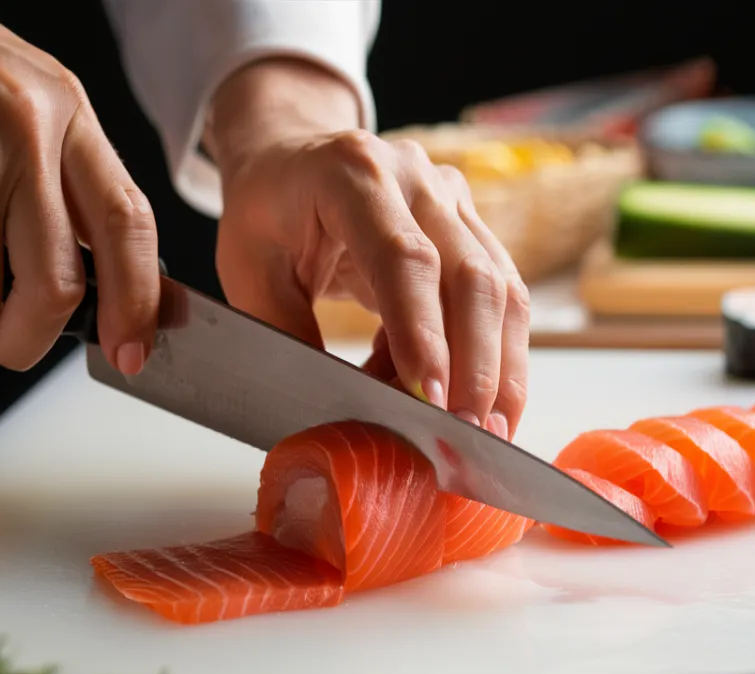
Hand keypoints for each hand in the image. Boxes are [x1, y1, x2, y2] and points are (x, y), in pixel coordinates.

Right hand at [0, 0, 158, 372]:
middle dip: (26, 339)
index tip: (132, 350)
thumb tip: (129, 286)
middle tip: (4, 338)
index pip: (128, 224)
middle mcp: (21, 141)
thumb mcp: (17, 102)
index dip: (138, 301)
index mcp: (63, 112)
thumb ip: (70, 186)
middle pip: (55, 290)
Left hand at [210, 59, 529, 439]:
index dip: (422, 331)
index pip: (405, 258)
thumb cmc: (267, 215)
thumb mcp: (250, 274)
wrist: (291, 161)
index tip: (430, 396)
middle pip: (471, 275)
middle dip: (476, 363)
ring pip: (502, 288)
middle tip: (468, 431)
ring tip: (487, 429)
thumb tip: (338, 411)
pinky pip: (503, 295)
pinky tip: (482, 400)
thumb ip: (289, 335)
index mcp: (352, 174)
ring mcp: (454, 199)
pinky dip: (498, 354)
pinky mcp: (473, 227)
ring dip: (501, 366)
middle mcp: (417, 179)